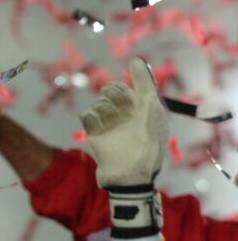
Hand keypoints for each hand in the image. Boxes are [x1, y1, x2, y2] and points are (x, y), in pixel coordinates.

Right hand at [81, 56, 166, 188]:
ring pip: (101, 102)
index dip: (140, 73)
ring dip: (103, 105)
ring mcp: (111, 125)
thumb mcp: (152, 120)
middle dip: (114, 90)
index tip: (134, 61)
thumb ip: (146, 92)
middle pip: (117, 91)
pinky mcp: (96, 134)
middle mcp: (129, 116)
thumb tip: (139, 67)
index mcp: (146, 113)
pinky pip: (87, 116)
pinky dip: (89, 115)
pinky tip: (95, 122)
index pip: (143, 86)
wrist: (128, 179)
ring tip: (108, 118)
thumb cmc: (147, 152)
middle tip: (113, 96)